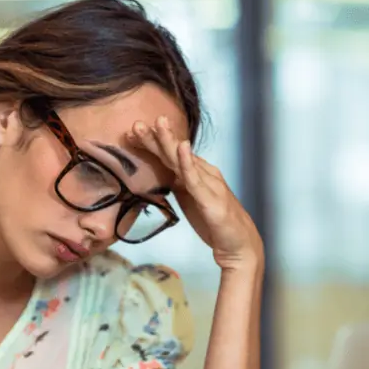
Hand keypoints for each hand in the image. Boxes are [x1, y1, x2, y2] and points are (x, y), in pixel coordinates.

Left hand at [128, 116, 263, 271]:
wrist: (239, 245)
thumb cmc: (214, 222)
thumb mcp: (191, 200)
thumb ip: (178, 185)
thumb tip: (160, 176)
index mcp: (195, 175)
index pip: (169, 156)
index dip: (150, 144)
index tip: (129, 134)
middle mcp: (202, 174)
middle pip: (174, 153)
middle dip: (156, 137)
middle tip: (136, 123)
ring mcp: (208, 184)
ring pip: (184, 161)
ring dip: (170, 142)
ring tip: (158, 124)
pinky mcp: (212, 199)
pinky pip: (197, 179)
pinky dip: (188, 162)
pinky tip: (182, 147)